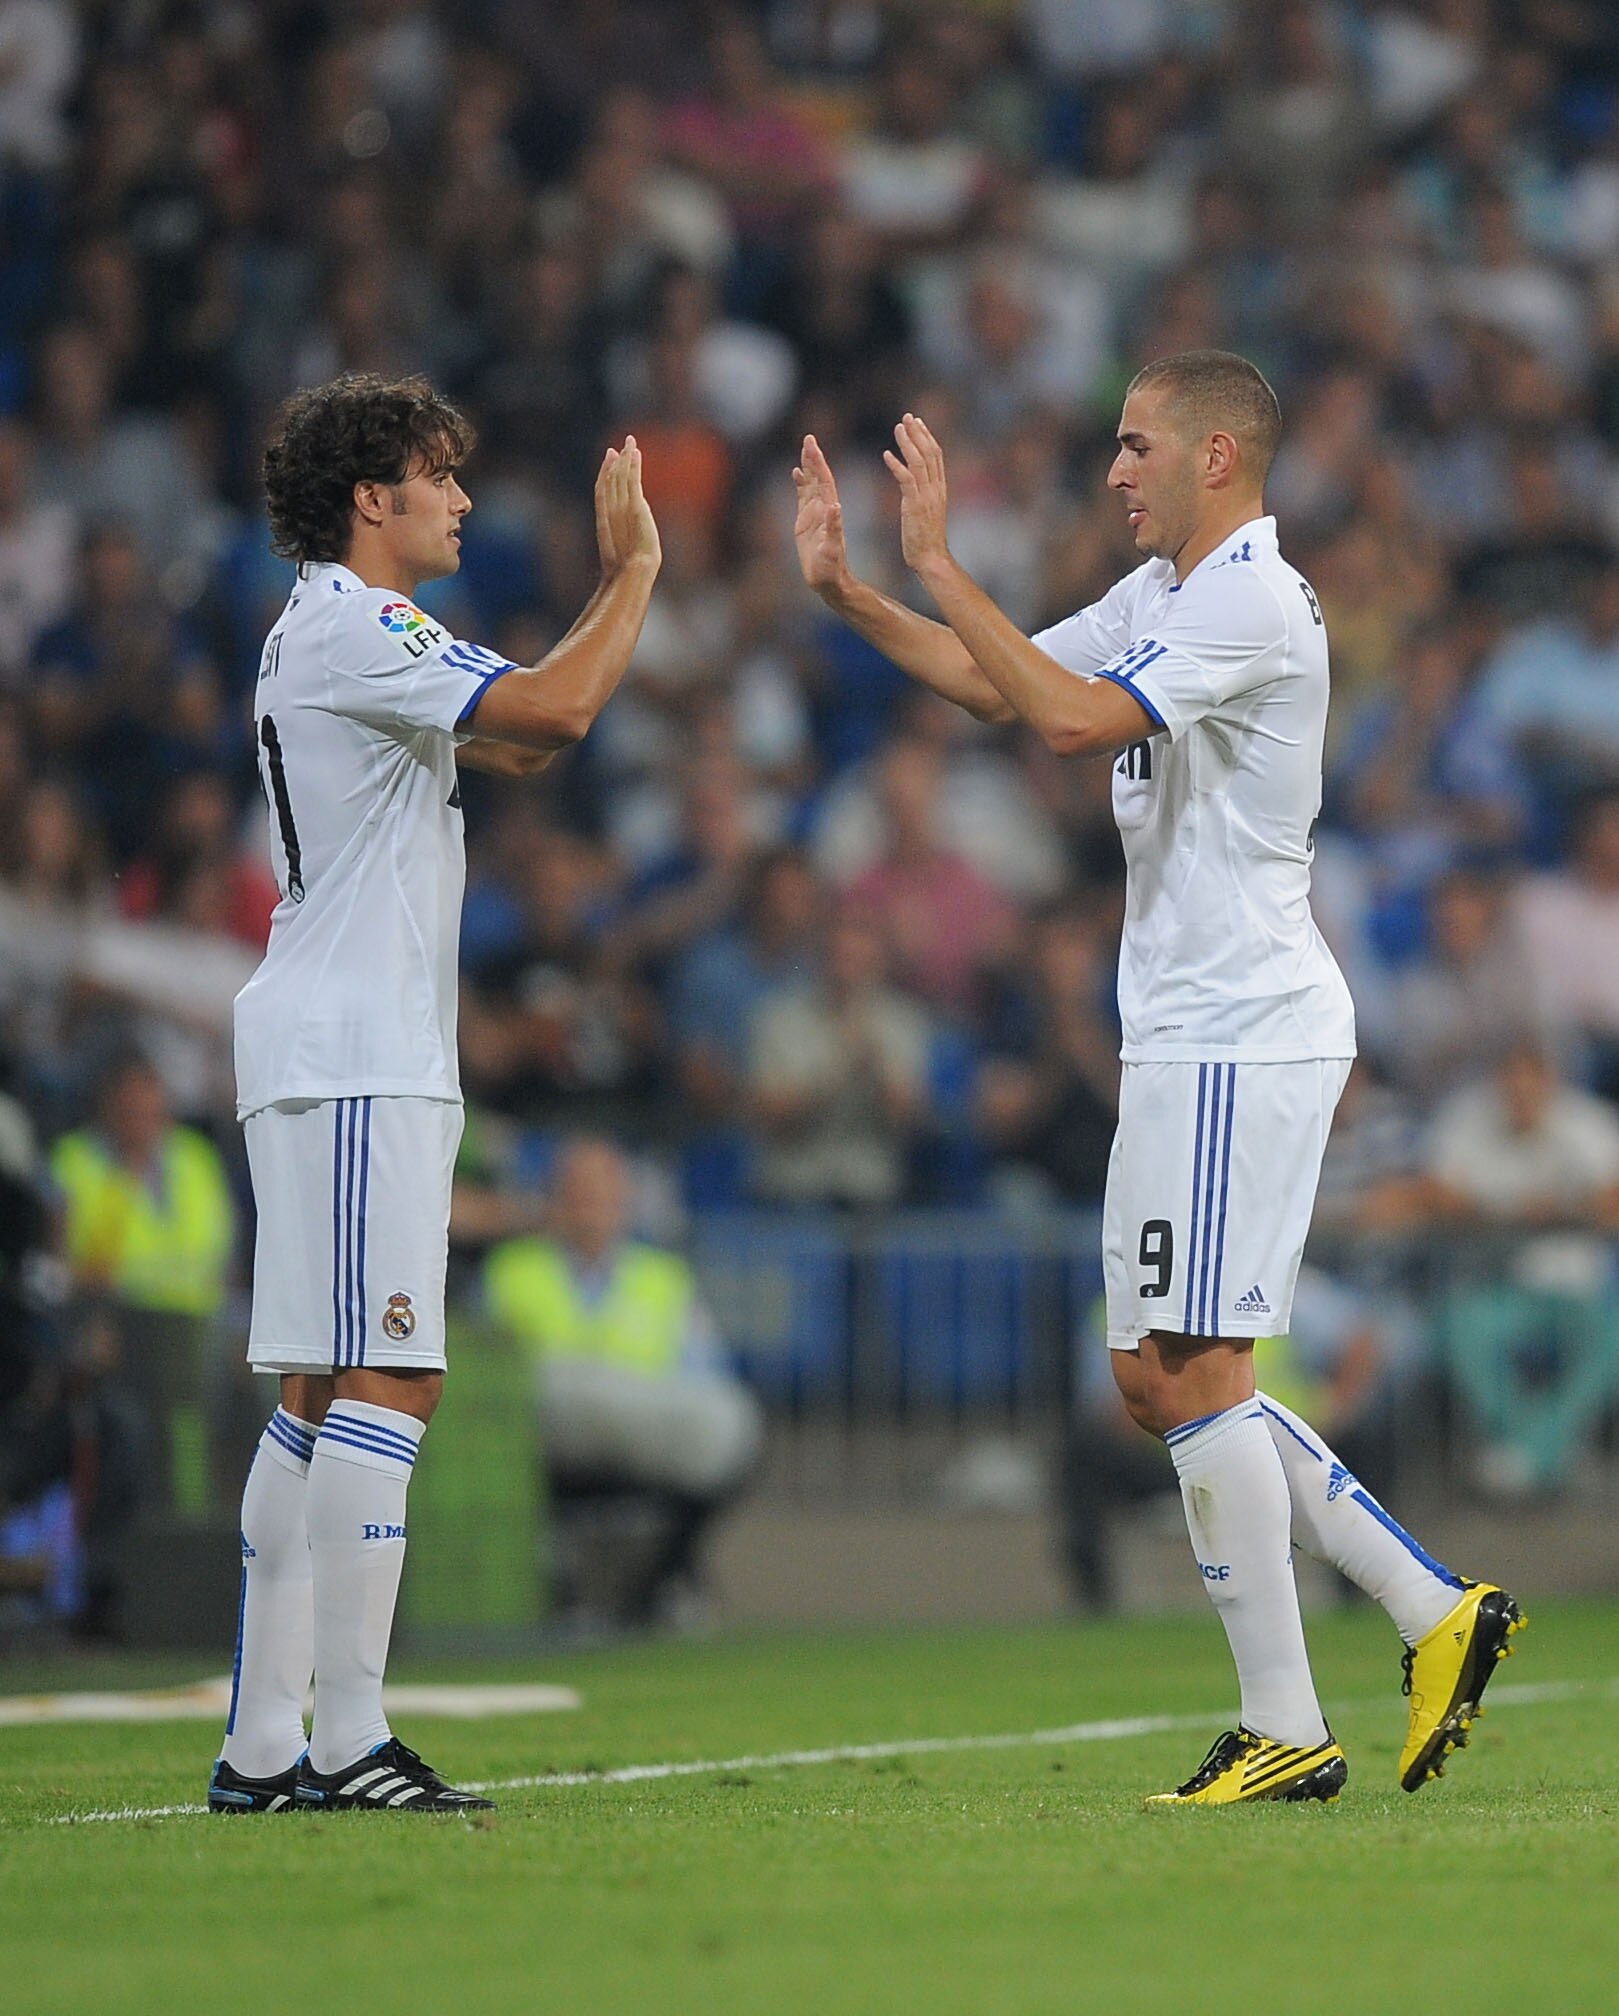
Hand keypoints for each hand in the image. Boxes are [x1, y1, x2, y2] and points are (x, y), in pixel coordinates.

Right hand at [595, 436, 660, 579]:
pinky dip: (634, 465)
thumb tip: (616, 562)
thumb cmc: (626, 575)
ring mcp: (622, 508)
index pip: (603, 493)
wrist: (632, 573)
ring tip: (629, 442)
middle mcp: (611, 511)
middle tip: (616, 448)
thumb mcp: (619, 561)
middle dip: (614, 463)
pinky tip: (636, 453)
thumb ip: (615, 554)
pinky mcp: (635, 507)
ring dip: (626, 458)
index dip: (605, 476)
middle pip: (611, 481)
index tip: (608, 462)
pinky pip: (633, 480)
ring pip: (622, 476)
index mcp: (604, 522)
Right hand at [792, 433, 851, 596]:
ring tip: (804, 449)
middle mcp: (823, 509)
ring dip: (807, 467)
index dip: (818, 463)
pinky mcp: (806, 522)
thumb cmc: (831, 569)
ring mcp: (814, 514)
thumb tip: (834, 506)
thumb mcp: (832, 549)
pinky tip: (796, 472)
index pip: (824, 481)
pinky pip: (802, 497)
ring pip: (810, 484)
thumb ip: (833, 528)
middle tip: (809, 438)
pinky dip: (800, 484)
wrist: (829, 581)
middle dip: (813, 458)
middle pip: (818, 478)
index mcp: (829, 511)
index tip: (813, 445)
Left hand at [883, 412, 950, 576]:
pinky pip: (906, 479)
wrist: (931, 558)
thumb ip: (923, 496)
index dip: (927, 437)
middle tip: (907, 416)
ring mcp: (927, 496)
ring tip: (898, 427)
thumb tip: (916, 487)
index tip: (917, 423)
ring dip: (908, 442)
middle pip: (930, 453)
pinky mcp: (915, 505)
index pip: (936, 456)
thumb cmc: (926, 540)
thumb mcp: (927, 512)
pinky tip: (886, 454)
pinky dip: (897, 465)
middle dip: (919, 433)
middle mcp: (936, 489)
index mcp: (940, 489)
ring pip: (919, 462)